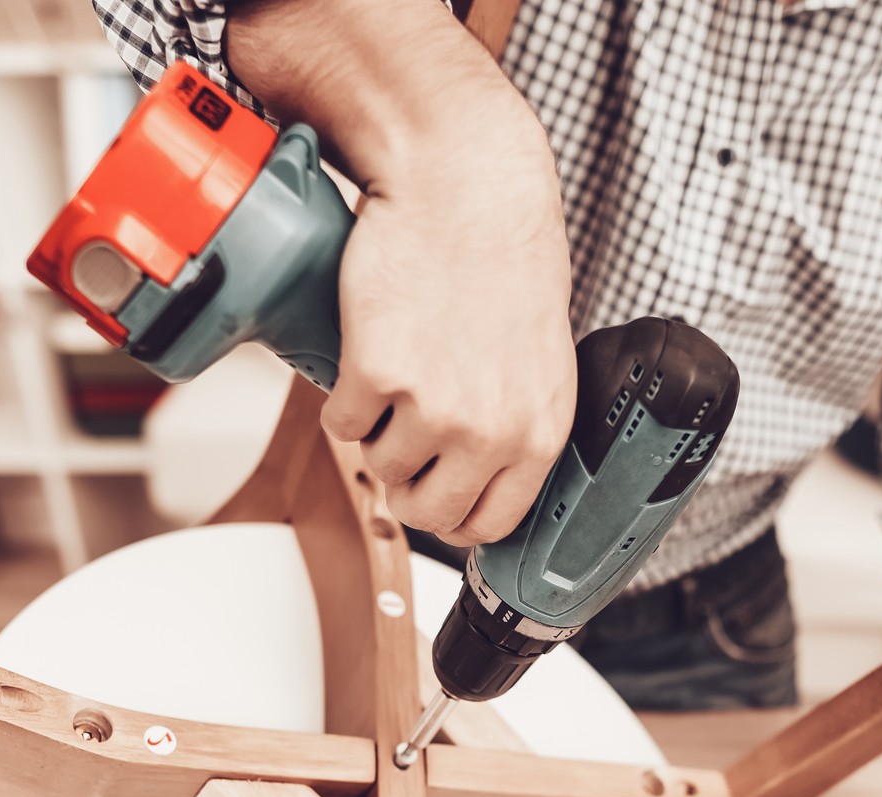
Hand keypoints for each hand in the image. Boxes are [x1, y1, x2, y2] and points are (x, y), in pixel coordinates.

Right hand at [320, 117, 576, 544]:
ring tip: (397, 371)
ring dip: (376, 429)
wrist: (464, 187)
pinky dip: (344, 396)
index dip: (454, 515)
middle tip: (402, 441)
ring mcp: (434, 407)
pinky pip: (342, 424)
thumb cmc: (503, 259)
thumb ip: (518, 423)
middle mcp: (491, 430)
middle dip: (406, 485)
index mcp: (539, 432)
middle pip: (428, 512)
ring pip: (380, 466)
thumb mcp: (538, 359)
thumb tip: (482, 473)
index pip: (491, 523)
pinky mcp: (378, 375)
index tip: (436, 498)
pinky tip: (370, 351)